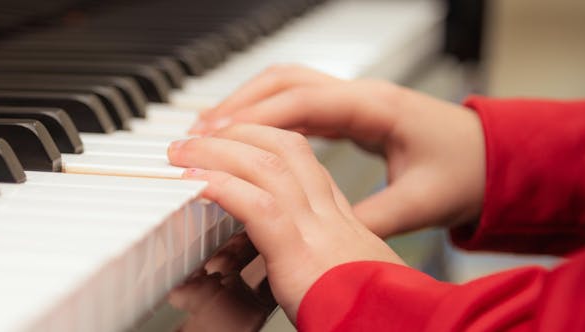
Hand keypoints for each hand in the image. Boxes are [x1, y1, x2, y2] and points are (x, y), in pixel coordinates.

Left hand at [167, 124, 402, 320]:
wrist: (400, 328)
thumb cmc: (370, 314)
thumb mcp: (346, 275)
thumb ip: (319, 257)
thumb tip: (287, 259)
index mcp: (342, 220)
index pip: (302, 161)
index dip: (263, 143)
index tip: (233, 143)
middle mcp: (331, 215)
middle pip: (284, 148)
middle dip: (238, 133)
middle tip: (200, 136)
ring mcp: (318, 229)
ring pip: (267, 165)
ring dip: (218, 150)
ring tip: (184, 150)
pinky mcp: (301, 253)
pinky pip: (257, 205)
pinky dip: (222, 186)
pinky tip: (195, 181)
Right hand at [189, 64, 485, 236]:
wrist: (491, 156)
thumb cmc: (464, 171)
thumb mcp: (421, 202)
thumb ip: (375, 218)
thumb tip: (329, 239)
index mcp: (376, 108)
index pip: (302, 101)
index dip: (255, 117)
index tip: (217, 134)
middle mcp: (360, 94)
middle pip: (284, 81)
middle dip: (238, 103)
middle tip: (199, 132)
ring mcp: (353, 98)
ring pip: (285, 85)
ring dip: (246, 104)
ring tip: (210, 132)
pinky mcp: (348, 111)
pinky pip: (295, 102)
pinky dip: (263, 114)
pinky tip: (243, 136)